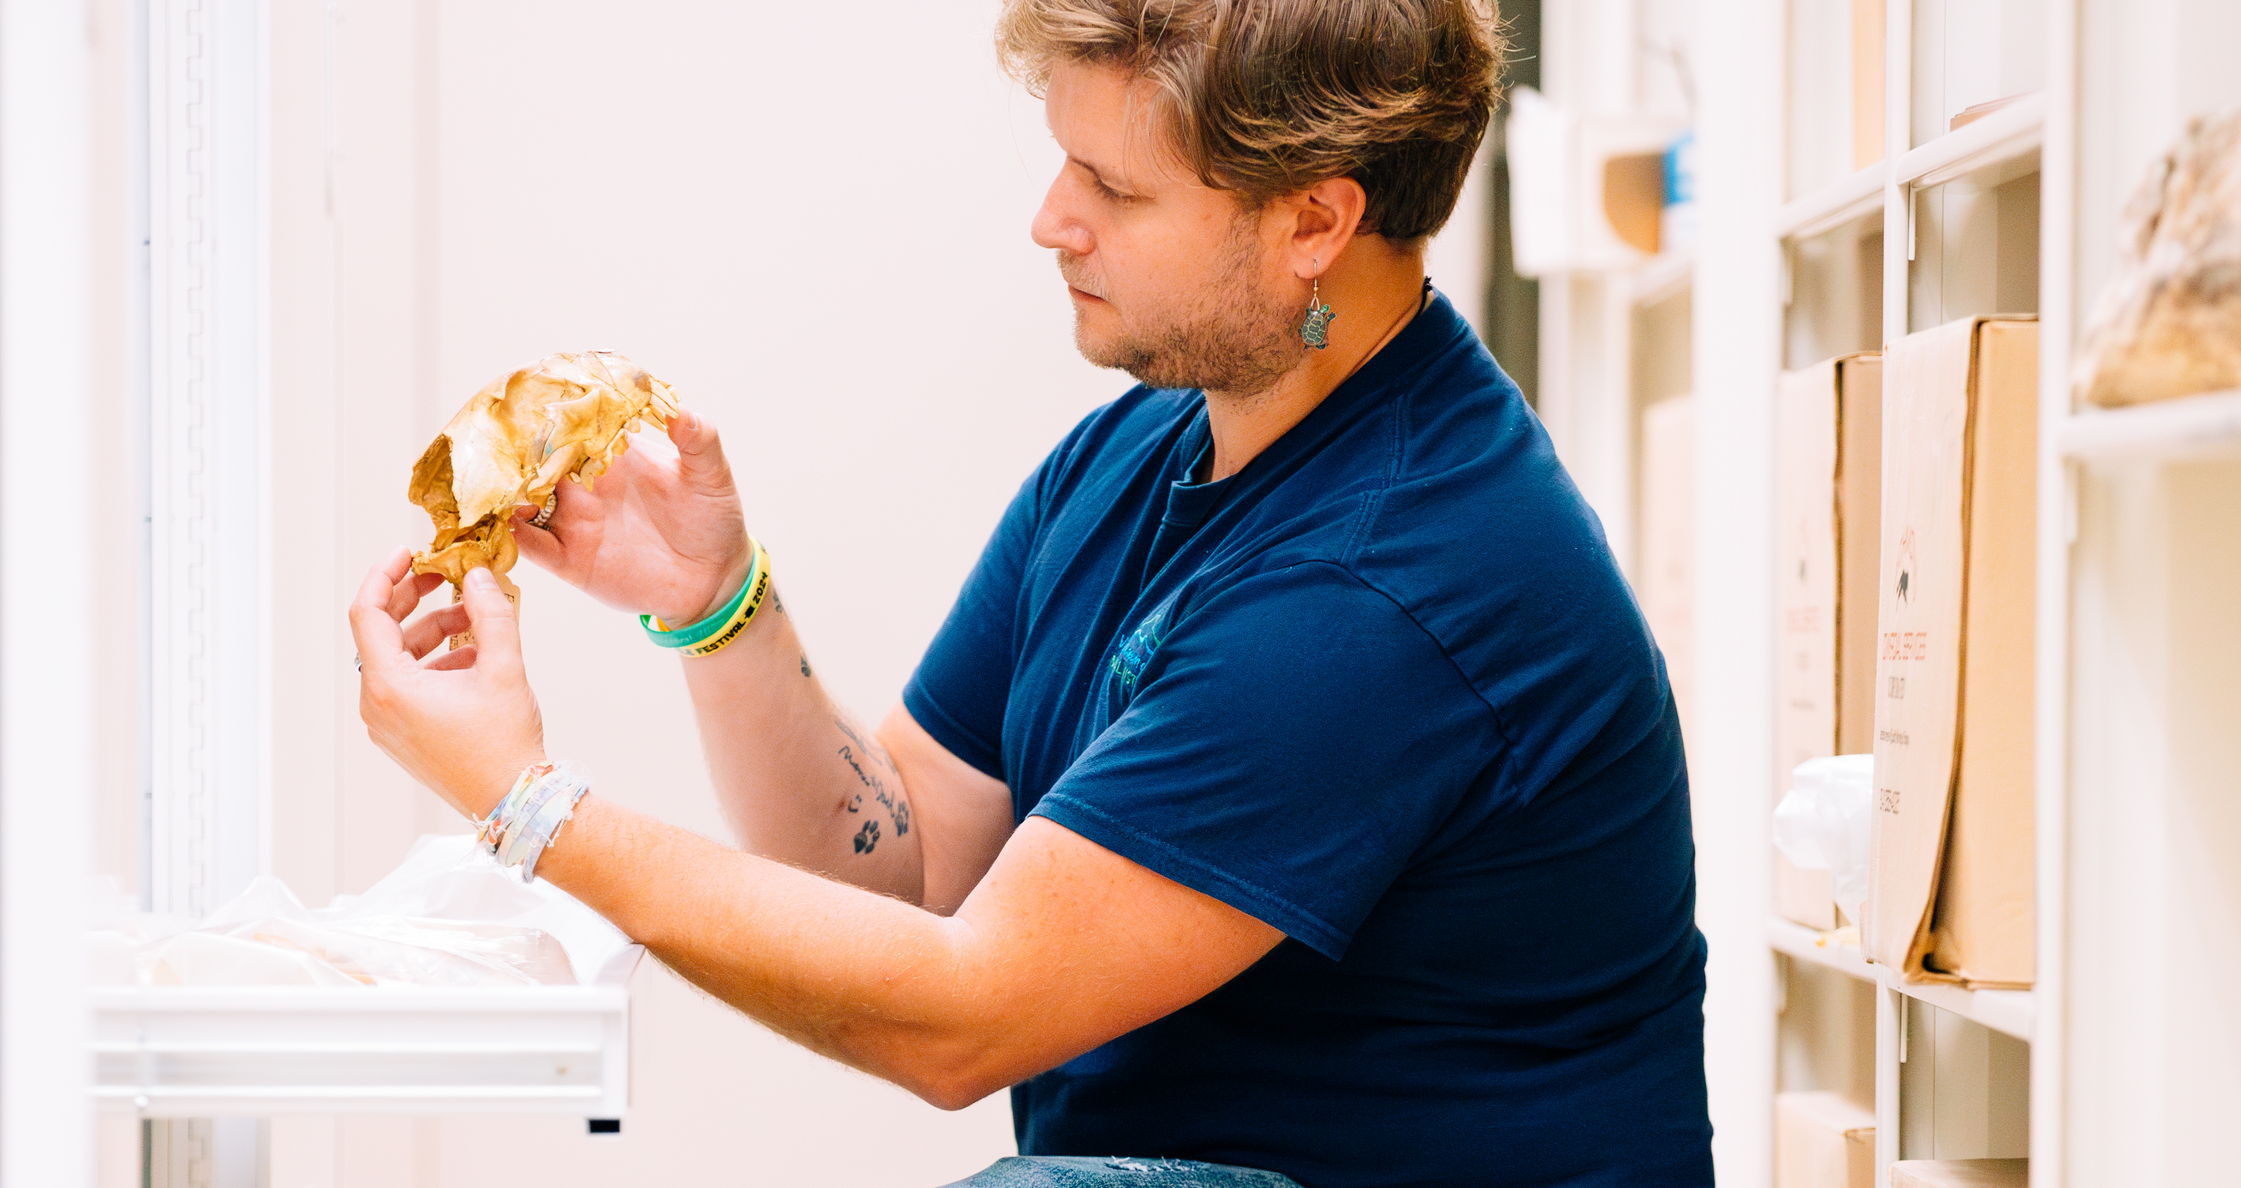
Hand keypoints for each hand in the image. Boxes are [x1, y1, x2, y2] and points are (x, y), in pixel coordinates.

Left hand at [350, 550, 546, 818]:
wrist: (514, 800)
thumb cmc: (505, 743)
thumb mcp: (504, 667)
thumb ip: (490, 612)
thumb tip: (478, 575)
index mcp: (389, 687)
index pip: (367, 613)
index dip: (386, 575)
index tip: (411, 553)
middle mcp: (377, 706)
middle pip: (381, 634)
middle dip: (414, 600)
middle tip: (445, 576)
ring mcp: (387, 724)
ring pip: (399, 660)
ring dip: (433, 633)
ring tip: (476, 622)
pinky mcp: (403, 736)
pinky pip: (408, 685)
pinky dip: (435, 663)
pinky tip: (474, 659)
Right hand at [512, 407, 750, 625]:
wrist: (714, 577)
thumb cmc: (712, 518)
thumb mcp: (711, 475)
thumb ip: (699, 440)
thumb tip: (681, 409)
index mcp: (611, 456)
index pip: (569, 428)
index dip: (548, 415)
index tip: (526, 400)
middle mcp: (584, 486)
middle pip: (535, 462)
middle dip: (513, 451)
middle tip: (491, 440)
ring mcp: (574, 522)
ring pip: (523, 500)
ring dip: (505, 491)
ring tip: (491, 481)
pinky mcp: (570, 560)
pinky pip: (531, 546)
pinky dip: (511, 535)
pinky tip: (503, 523)